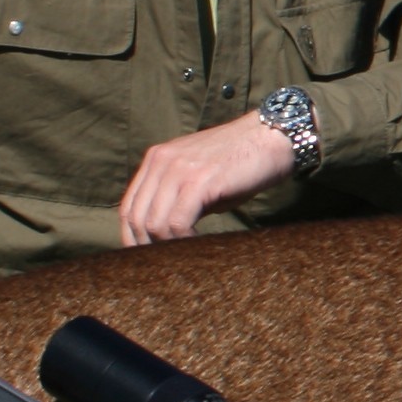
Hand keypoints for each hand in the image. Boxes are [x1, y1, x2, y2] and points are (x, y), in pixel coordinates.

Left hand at [120, 111, 300, 245]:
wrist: (272, 137)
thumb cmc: (241, 163)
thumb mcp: (200, 178)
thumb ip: (178, 198)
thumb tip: (168, 235)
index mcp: (157, 159)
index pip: (129, 206)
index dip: (131, 236)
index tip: (145, 256)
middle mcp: (162, 161)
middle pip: (136, 217)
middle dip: (146, 246)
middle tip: (163, 264)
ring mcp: (179, 170)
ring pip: (154, 222)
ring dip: (166, 246)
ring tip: (183, 257)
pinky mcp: (199, 181)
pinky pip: (177, 222)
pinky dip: (183, 240)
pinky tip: (197, 246)